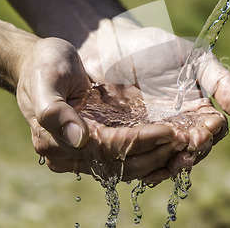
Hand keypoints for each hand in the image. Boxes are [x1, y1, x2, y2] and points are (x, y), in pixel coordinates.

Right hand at [16, 37, 189, 181]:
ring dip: (160, 159)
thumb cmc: (44, 66)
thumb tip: (79, 139)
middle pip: (123, 165)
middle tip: (188, 142)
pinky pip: (130, 157)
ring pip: (130, 166)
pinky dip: (153, 154)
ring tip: (189, 147)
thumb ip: (55, 110)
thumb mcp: (46, 79)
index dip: (139, 142)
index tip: (169, 132)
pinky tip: (175, 146)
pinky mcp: (101, 144)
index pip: (108, 149)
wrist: (40, 63)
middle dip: (157, 154)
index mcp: (56, 141)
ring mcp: (88, 152)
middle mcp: (74, 154)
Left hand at [78, 18, 229, 163]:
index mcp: (198, 107)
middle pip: (194, 150)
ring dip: (170, 166)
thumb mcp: (193, 58)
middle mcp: (179, 125)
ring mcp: (155, 134)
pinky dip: (146, 169)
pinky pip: (143, 161)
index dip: (210, 135)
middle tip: (183, 154)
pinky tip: (145, 174)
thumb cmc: (154, 48)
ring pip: (169, 159)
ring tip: (165, 167)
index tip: (202, 135)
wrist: (109, 45)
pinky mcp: (131, 140)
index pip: (213, 130)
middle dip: (191, 155)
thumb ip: (221, 81)